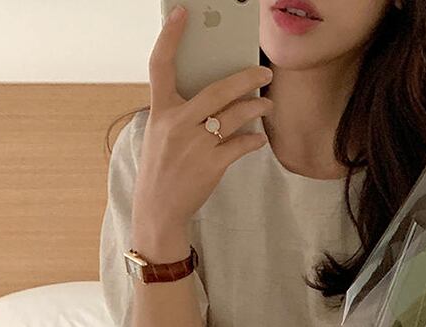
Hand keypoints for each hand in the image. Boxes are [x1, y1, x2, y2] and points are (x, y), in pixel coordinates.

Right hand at [132, 6, 275, 230]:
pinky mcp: (212, 164)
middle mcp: (177, 123)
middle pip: (217, 90)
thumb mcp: (160, 135)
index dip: (170, 36)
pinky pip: (241, 145)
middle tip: (264, 72)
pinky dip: (254, 141)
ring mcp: (195, 144)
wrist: (158, 208)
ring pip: (235, 116)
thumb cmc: (161, 169)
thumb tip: (214, 97)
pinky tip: (260, 139)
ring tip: (267, 105)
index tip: (183, 14)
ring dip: (256, 108)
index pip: (160, 64)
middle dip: (246, 78)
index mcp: (161, 111)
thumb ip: (180, 113)